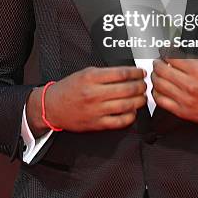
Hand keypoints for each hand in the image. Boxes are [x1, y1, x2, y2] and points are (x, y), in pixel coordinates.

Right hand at [27, 66, 146, 134]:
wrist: (53, 106)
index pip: (122, 73)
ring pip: (127, 105)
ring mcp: (97, 110)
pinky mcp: (97, 124)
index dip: (136, 73)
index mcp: (92, 77)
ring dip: (139, 101)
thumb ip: (105, 73)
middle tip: (145, 84)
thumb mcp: (85, 73)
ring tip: (142, 97)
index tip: (142, 73)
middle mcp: (95, 93)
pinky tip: (133, 111)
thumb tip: (127, 73)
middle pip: (127, 89)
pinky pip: (120, 121)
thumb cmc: (69, 88)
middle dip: (141, 86)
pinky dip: (130, 116)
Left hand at [151, 57, 197, 130]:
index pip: (170, 56)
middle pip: (161, 70)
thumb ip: (191, 57)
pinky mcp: (182, 112)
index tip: (163, 50)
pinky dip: (157, 92)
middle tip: (158, 61)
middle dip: (157, 63)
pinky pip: (160, 100)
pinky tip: (161, 88)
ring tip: (159, 74)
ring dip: (155, 77)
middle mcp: (190, 85)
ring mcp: (185, 99)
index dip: (164, 51)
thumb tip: (174, 50)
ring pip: (158, 84)